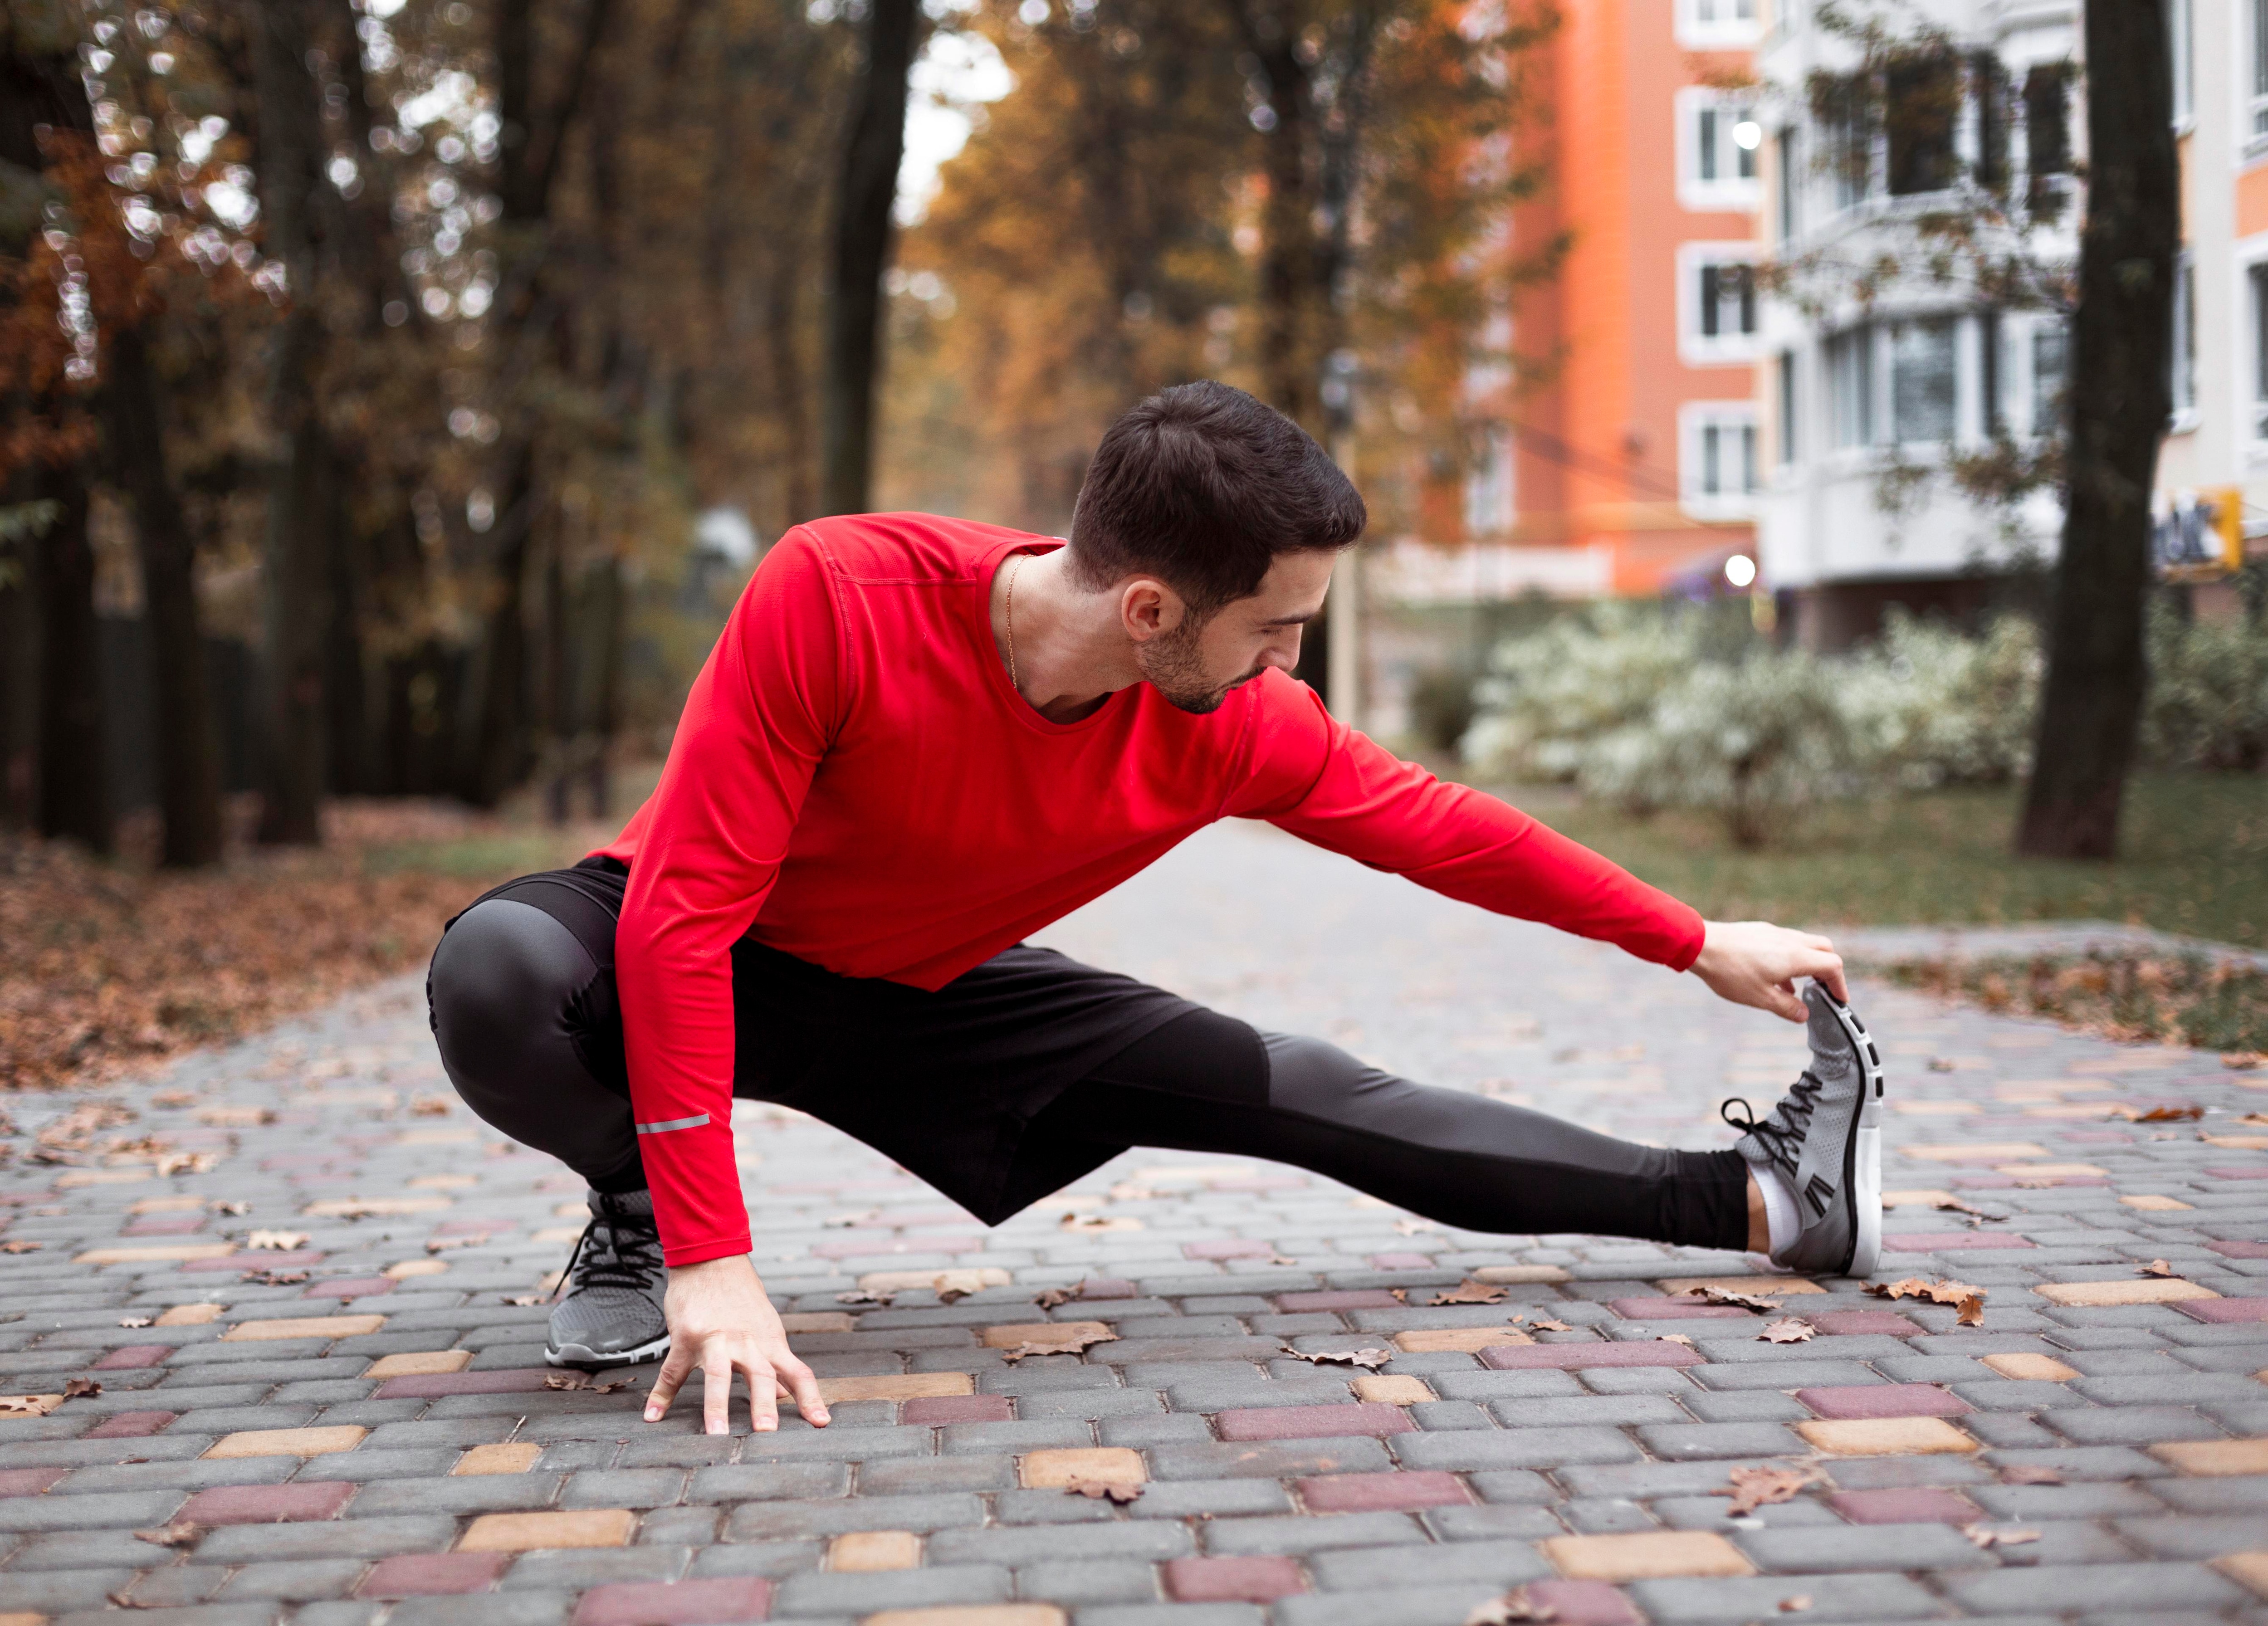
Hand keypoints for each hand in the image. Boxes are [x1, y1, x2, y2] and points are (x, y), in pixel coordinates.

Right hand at [644, 1255, 829, 1434]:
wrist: (712, 1258)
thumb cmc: (742, 1296)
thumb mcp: (765, 1328)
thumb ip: (774, 1363)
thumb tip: (786, 1395)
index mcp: (770, 1342)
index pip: (798, 1373)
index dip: (810, 1399)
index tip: (821, 1424)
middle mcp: (747, 1342)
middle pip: (760, 1374)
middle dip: (764, 1404)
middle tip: (767, 1432)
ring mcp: (716, 1339)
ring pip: (718, 1374)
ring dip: (716, 1405)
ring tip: (715, 1434)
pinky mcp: (687, 1337)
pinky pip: (673, 1371)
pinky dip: (661, 1395)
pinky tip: (653, 1416)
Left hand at [1689, 919, 1846, 1020]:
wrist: (1699, 944)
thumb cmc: (1729, 972)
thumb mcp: (1759, 998)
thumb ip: (1786, 1008)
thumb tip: (1805, 1014)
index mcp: (1795, 956)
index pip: (1832, 965)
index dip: (1839, 984)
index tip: (1838, 999)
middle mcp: (1789, 940)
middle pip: (1824, 949)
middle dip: (1828, 970)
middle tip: (1823, 990)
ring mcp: (1774, 933)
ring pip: (1804, 944)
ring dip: (1807, 965)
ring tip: (1796, 990)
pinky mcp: (1759, 931)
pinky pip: (1785, 943)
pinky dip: (1789, 959)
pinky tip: (1774, 977)